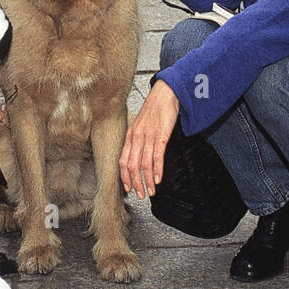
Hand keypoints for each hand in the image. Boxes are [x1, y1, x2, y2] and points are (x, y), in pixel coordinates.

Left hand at [118, 78, 179, 199]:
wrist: (165, 93)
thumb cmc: (155, 109)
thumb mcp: (142, 125)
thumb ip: (139, 139)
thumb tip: (140, 156)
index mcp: (130, 135)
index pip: (122, 161)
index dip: (124, 177)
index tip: (129, 188)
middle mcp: (136, 137)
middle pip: (131, 166)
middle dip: (136, 183)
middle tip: (141, 195)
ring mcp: (148, 136)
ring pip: (144, 164)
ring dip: (147, 181)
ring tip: (151, 191)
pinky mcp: (160, 135)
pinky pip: (156, 156)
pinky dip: (157, 170)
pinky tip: (158, 179)